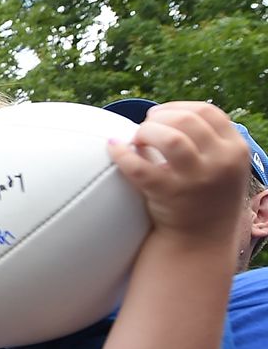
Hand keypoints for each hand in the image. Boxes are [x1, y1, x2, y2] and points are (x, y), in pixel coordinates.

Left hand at [109, 100, 252, 251]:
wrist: (199, 240)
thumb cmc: (203, 195)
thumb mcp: (220, 164)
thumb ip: (206, 140)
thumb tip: (166, 113)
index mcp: (235, 149)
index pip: (207, 112)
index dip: (178, 108)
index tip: (159, 115)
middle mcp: (221, 161)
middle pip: (186, 120)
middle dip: (158, 119)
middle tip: (144, 129)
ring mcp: (195, 179)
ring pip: (170, 138)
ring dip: (146, 132)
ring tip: (135, 140)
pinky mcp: (168, 195)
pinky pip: (139, 167)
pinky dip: (121, 154)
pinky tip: (113, 147)